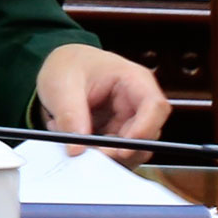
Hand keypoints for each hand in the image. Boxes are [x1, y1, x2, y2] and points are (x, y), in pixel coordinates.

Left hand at [37, 42, 169, 163]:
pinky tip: (72, 137)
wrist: (62, 64)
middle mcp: (138, 102)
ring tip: (70, 136)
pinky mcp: (118, 133)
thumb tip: (76, 148)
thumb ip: (71, 115)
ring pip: (131, 149)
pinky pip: (114, 152)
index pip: (155, 107)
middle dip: (119, 150)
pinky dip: (94, 151)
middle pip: (146, 136)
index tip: (121, 149)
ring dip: (102, 152)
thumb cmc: (68, 65)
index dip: (144, 130)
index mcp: (135, 80)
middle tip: (88, 153)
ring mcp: (130, 120)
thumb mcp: (62, 85)